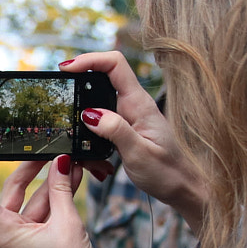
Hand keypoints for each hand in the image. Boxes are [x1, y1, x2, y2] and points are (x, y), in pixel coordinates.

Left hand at [0, 148, 104, 247]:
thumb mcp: (67, 224)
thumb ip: (61, 190)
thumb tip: (59, 162)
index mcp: (2, 231)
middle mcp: (2, 234)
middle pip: (12, 190)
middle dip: (35, 170)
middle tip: (54, 149)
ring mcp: (15, 239)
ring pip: (30, 201)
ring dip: (52, 186)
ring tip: (73, 165)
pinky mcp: (27, 242)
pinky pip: (36, 214)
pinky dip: (53, 200)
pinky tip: (69, 182)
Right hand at [59, 52, 206, 230]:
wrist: (183, 188)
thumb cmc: (169, 172)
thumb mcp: (140, 154)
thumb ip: (115, 131)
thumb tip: (89, 113)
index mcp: (139, 104)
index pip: (114, 64)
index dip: (89, 59)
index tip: (66, 69)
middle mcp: (133, 104)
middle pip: (98, 80)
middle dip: (77, 95)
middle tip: (63, 112)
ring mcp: (127, 116)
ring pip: (94, 108)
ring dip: (82, 128)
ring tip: (85, 155)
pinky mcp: (123, 129)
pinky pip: (99, 126)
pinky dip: (90, 143)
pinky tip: (96, 164)